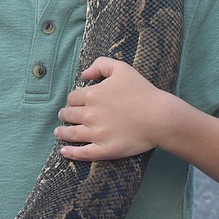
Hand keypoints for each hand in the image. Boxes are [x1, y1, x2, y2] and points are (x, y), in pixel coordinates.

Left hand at [55, 57, 171, 160]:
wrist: (160, 117)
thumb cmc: (142, 92)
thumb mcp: (121, 68)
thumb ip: (100, 65)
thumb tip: (84, 75)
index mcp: (92, 95)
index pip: (72, 98)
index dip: (73, 100)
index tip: (75, 103)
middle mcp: (90, 115)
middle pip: (68, 115)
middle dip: (65, 115)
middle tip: (65, 116)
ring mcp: (96, 134)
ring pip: (71, 133)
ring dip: (62, 132)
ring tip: (58, 132)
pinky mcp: (105, 149)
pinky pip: (82, 153)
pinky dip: (70, 153)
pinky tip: (64, 152)